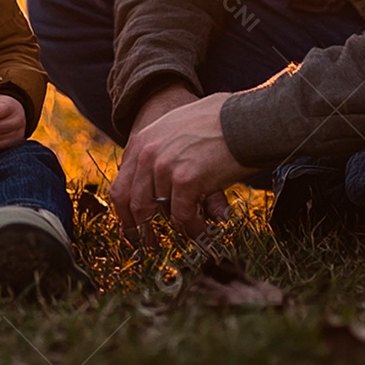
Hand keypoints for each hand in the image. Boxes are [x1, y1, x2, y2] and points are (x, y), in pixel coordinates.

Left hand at [110, 92, 253, 240]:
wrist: (243, 116)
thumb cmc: (217, 123)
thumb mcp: (178, 131)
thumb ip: (162, 157)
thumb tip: (160, 191)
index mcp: (141, 142)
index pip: (121, 187)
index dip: (125, 214)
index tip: (134, 230)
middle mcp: (147, 154)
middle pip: (133, 204)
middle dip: (141, 231)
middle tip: (152, 247)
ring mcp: (164, 166)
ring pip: (159, 213)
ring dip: (173, 230)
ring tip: (186, 237)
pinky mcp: (185, 179)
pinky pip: (182, 216)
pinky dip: (192, 229)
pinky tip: (203, 232)